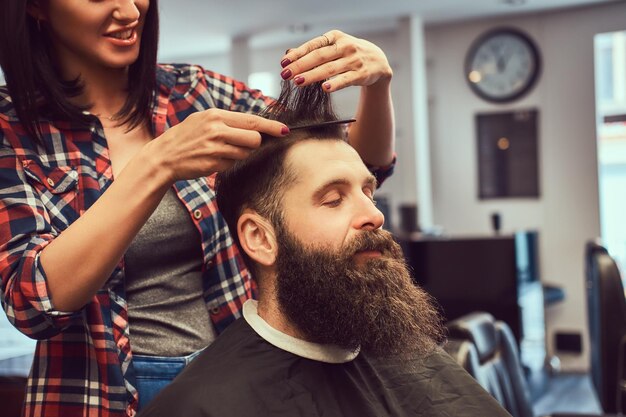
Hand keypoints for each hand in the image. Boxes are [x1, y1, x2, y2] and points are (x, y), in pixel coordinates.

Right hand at [150, 109, 287, 181]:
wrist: (163, 156)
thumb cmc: (186, 137)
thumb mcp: (204, 120)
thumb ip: (228, 121)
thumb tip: (256, 126)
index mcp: (216, 115)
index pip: (253, 120)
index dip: (272, 126)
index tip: (285, 130)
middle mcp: (217, 129)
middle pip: (254, 138)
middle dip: (254, 144)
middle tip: (241, 145)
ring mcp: (215, 147)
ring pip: (245, 153)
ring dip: (239, 154)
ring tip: (220, 151)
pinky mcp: (213, 163)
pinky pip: (232, 164)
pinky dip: (227, 164)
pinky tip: (212, 160)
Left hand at [280, 30, 392, 92]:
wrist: (378, 61)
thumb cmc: (349, 54)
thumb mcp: (333, 48)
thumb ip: (313, 51)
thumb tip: (288, 55)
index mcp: (335, 37)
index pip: (313, 45)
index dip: (297, 54)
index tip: (283, 63)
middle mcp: (345, 46)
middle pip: (319, 57)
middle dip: (300, 65)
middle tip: (286, 74)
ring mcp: (354, 60)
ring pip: (330, 69)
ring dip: (312, 75)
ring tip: (298, 82)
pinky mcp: (361, 74)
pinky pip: (346, 79)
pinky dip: (335, 84)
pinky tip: (324, 88)